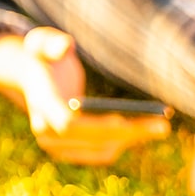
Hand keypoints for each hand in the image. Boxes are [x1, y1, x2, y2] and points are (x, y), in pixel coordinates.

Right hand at [0, 28, 170, 165]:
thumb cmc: (43, 57)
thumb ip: (51, 41)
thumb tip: (66, 47)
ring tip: (159, 125)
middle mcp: (45, 131)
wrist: (32, 80)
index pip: (69, 124)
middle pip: (92, 140)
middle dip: (129, 133)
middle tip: (162, 125)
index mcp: (41, 104)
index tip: (127, 118)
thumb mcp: (41, 42)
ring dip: (132, 139)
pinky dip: (124, 143)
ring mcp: (57, 147)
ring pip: (101, 150)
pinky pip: (102, 153)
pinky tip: (142, 129)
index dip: (98, 125)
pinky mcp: (69, 154)